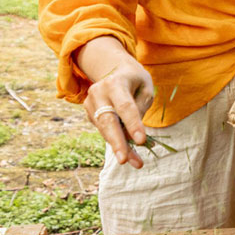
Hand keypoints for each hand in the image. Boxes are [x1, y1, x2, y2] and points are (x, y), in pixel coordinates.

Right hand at [80, 42, 155, 166]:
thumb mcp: (145, 88)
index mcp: (116, 82)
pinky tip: (128, 153)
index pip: (125, 106)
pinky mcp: (89, 113)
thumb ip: (140, 108)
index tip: (141, 141)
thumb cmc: (135, 80)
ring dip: (120, 148)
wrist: (114, 71)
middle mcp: (99, 92)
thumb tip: (132, 135)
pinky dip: (116, 143)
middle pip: (108, 121)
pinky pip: (104, 131)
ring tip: (136, 163)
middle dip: (117, 142)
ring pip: (105, 130)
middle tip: (124, 160)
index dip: (133, 124)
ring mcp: (91, 103)